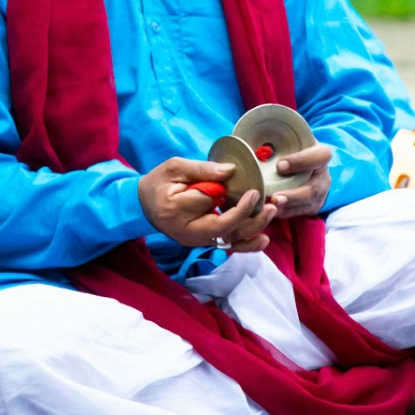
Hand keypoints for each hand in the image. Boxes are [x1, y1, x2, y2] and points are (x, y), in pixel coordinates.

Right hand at [138, 157, 276, 252]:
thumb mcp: (175, 167)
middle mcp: (186, 231)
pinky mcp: (203, 242)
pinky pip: (226, 246)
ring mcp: (195, 240)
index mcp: (175, 209)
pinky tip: (262, 240)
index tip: (252, 189)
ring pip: (227, 241)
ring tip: (270, 215)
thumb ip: (202, 169)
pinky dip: (246, 245)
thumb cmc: (159, 182)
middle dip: (248, 217)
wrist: (144, 205)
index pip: (207, 205)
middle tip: (268, 204)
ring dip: (252, 230)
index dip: (231, 199)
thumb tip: (231, 170)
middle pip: (222, 229)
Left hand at [272, 142, 331, 217]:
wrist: (307, 164)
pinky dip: (286, 214)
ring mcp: (320, 192)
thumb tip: (240, 137)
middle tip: (275, 197)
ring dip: (289, 207)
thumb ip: (273, 139)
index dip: (301, 161)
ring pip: (308, 203)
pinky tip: (272, 213)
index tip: (280, 166)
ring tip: (272, 207)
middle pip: (314, 187)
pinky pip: (301, 213)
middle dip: (294, 194)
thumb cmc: (293, 150)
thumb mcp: (290, 141)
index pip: (319, 155)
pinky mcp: (312, 206)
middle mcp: (322, 175)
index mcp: (319, 154)